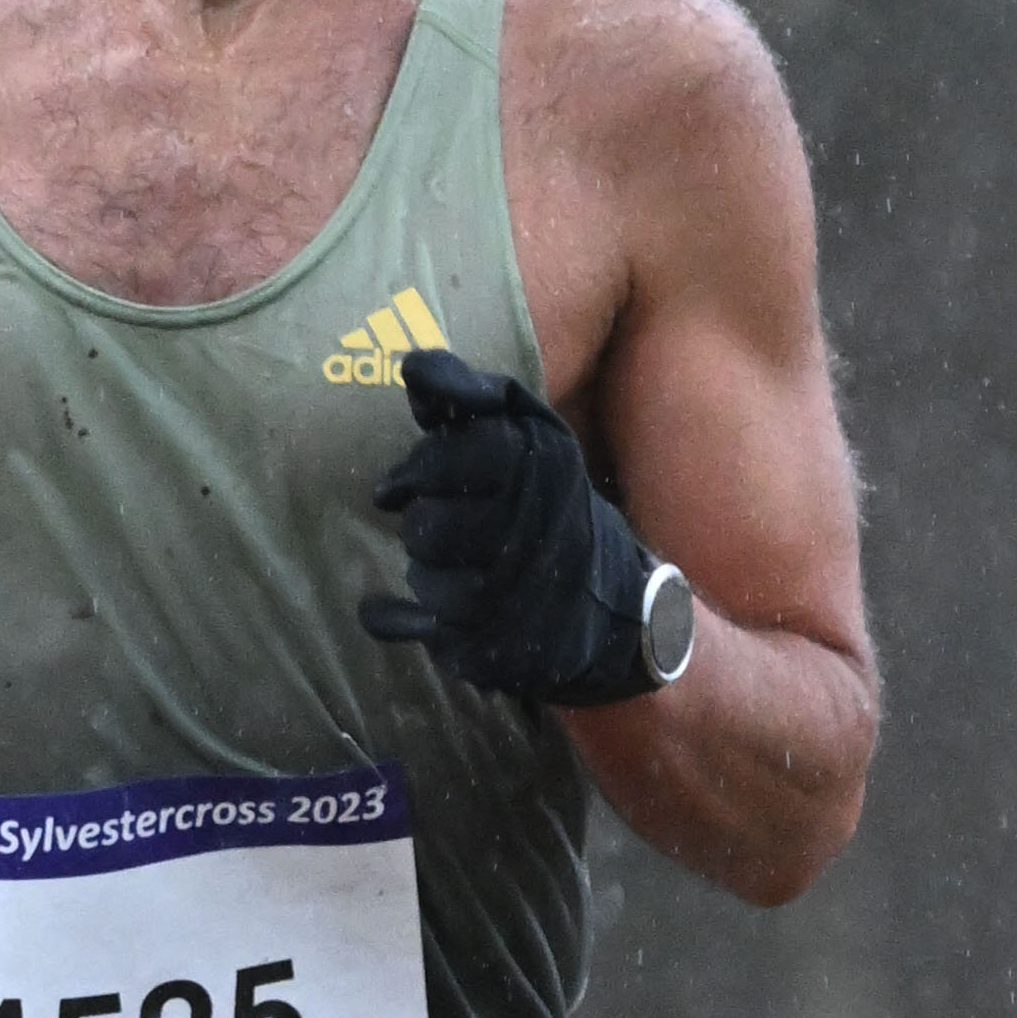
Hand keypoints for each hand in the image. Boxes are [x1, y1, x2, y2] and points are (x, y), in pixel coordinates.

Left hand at [361, 345, 668, 707]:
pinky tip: (405, 612)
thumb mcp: (533, 433)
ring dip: (426, 573)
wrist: (614, 609)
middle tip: (449, 525)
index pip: (443, 459)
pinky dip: (402, 619)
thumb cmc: (555, 505)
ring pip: (422, 580)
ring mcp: (513, 601)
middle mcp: (531, 534)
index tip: (408, 481)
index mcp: (541, 469)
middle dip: (424, 524)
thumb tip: (411, 366)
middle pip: (423, 526)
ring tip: (461, 565)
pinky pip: (419, 629)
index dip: (418, 470)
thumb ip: (471, 394)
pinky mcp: (494, 651)